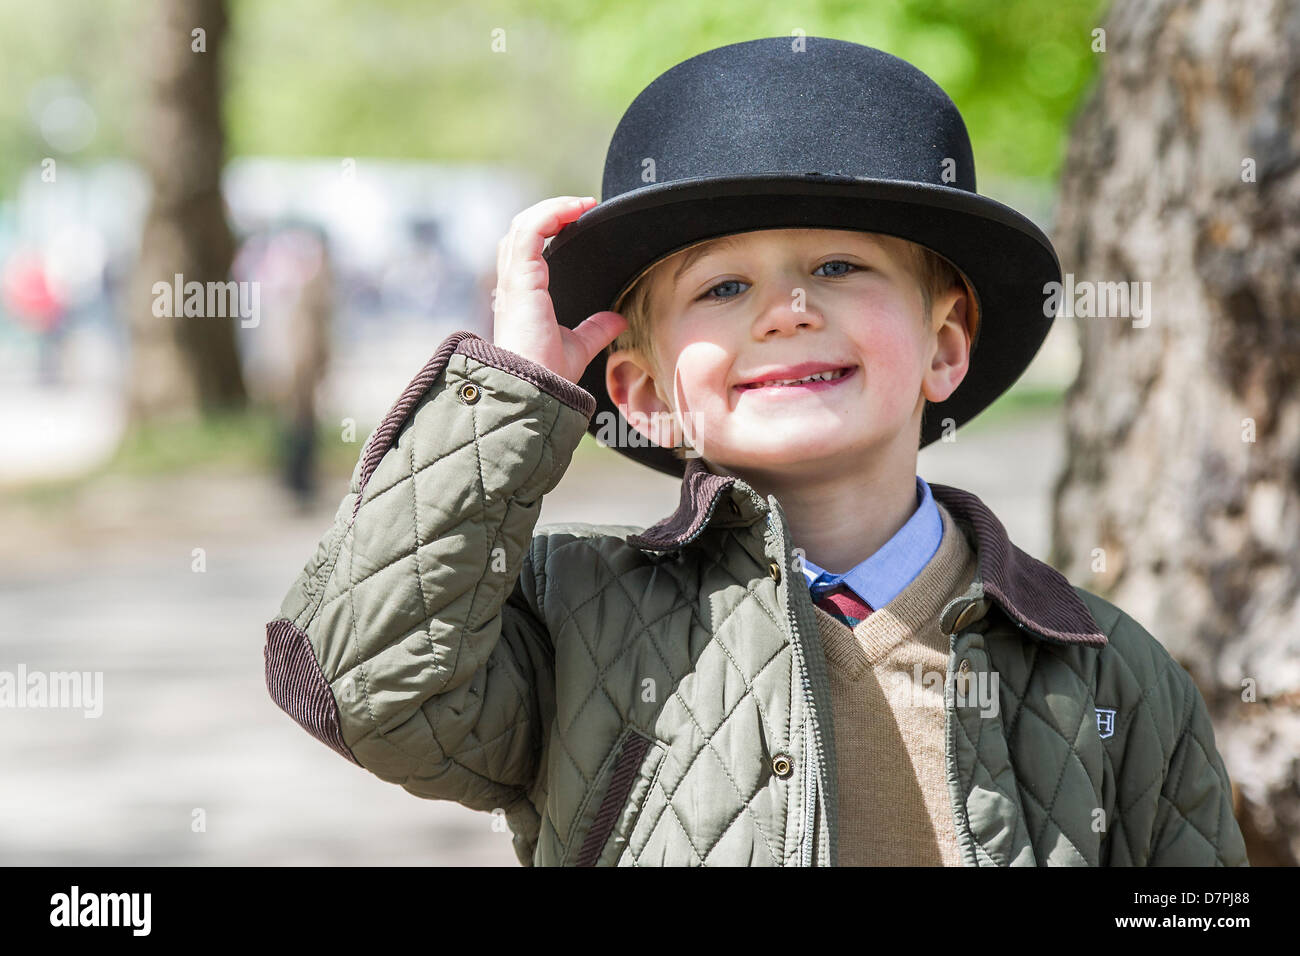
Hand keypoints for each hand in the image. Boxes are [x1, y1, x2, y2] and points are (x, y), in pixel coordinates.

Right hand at [491, 195, 628, 385]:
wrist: (532, 391)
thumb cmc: (547, 376)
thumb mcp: (578, 347)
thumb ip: (595, 330)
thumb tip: (618, 320)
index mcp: (522, 296)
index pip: (526, 249)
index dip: (549, 228)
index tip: (580, 221)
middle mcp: (512, 285)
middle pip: (520, 231)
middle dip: (550, 213)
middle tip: (583, 208)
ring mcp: (513, 281)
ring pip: (522, 225)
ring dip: (552, 208)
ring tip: (581, 204)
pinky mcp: (520, 280)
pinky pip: (530, 232)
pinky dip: (550, 214)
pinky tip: (574, 209)